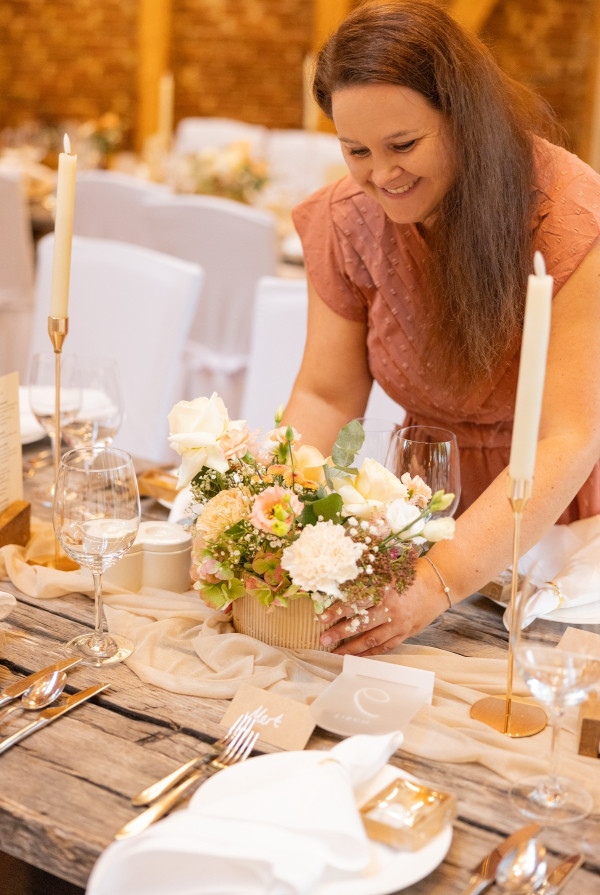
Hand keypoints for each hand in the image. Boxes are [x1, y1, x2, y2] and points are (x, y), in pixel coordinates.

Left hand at [318, 576, 447, 655]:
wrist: (439, 584)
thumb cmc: (412, 574)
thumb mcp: (389, 572)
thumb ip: (369, 580)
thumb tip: (342, 584)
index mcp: (385, 590)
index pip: (356, 603)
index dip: (338, 611)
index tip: (322, 618)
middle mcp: (391, 609)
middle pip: (361, 624)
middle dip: (340, 633)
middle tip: (323, 640)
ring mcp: (399, 624)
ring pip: (373, 639)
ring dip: (352, 648)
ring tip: (335, 654)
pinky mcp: (406, 633)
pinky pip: (386, 646)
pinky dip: (371, 653)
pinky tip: (357, 656)